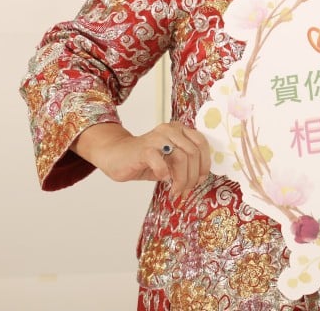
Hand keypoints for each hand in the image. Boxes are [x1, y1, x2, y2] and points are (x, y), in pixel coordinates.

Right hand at [73, 121, 210, 198]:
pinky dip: (164, 174)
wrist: (115, 155)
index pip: (202, 144)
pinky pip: (161, 162)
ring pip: (182, 158)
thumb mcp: (169, 160)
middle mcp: (170, 130)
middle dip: (193, 176)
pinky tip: (162, 179)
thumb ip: (185, 163)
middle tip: (185, 190)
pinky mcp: (144, 148)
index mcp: (179, 130)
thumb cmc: (143, 159)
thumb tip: (199, 178)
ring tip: (175, 190)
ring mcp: (157, 137)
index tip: (200, 180)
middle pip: (193, 153)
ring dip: (181, 179)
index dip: (205, 164)